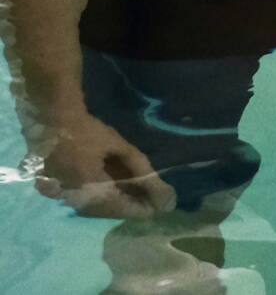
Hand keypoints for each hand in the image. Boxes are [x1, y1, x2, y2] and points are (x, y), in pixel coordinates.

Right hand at [30, 113, 172, 217]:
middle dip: (133, 204)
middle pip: (110, 212)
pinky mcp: (60, 193)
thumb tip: (163, 192)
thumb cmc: (88, 132)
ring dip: (120, 202)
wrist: (52, 122)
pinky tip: (119, 189)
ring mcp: (65, 198)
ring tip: (141, 192)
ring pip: (98, 209)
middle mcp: (75, 200)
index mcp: (88, 190)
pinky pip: (86, 202)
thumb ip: (141, 170)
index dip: (144, 207)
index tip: (163, 202)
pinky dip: (105, 198)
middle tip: (154, 196)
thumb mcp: (120, 148)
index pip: (123, 209)